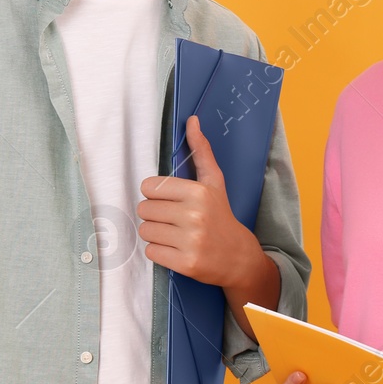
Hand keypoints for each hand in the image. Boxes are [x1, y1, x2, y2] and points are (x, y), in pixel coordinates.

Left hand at [138, 114, 263, 287]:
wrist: (238, 257)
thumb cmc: (221, 215)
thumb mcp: (214, 182)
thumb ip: (200, 151)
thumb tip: (192, 120)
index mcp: (198, 192)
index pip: (149, 187)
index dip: (155, 195)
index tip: (170, 201)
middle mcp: (195, 215)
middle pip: (144, 210)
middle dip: (154, 215)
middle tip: (173, 219)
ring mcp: (191, 241)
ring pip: (145, 231)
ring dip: (155, 234)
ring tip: (174, 234)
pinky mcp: (186, 264)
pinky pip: (151, 252)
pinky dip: (159, 251)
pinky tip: (175, 249)